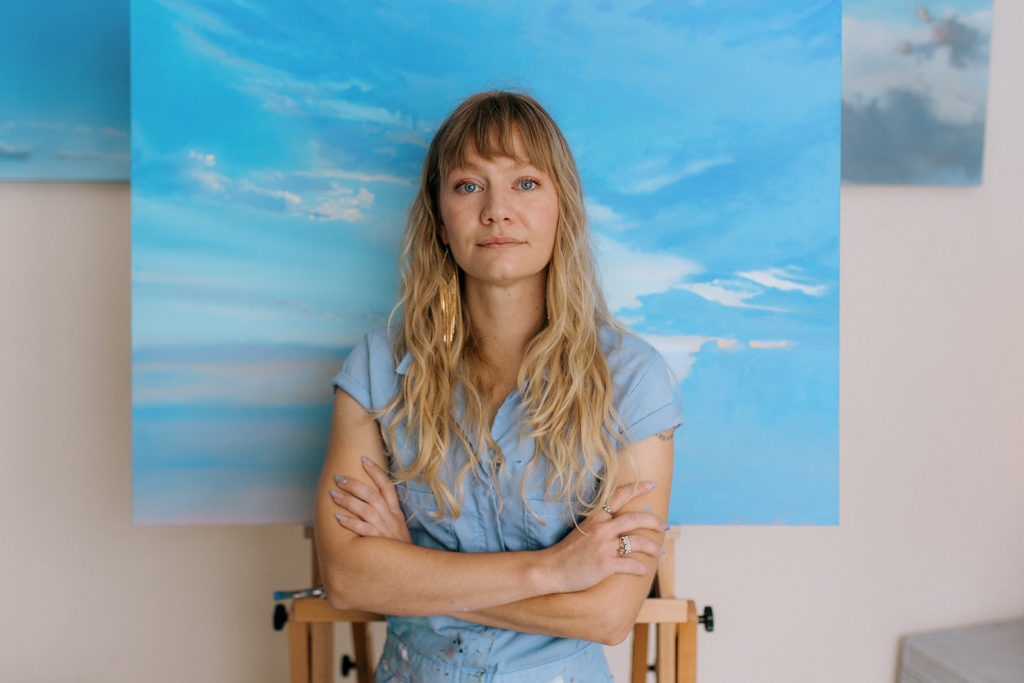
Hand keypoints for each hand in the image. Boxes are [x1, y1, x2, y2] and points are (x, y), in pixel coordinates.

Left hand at [329, 457, 411, 543]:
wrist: (412, 569)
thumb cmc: (400, 549)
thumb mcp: (397, 529)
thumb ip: (386, 516)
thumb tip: (369, 502)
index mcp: (396, 513)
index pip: (387, 487)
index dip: (376, 472)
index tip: (364, 459)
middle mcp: (391, 518)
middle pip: (372, 495)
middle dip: (355, 484)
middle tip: (339, 478)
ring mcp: (386, 530)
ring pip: (367, 509)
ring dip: (349, 500)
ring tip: (333, 494)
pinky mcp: (379, 543)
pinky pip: (363, 530)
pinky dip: (351, 523)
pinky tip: (338, 518)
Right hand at [540, 481, 666, 593]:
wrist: (551, 569)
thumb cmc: (567, 551)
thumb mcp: (583, 529)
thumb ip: (600, 524)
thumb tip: (619, 524)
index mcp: (596, 517)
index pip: (619, 496)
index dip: (637, 488)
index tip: (652, 485)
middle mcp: (602, 528)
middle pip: (635, 518)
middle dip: (654, 521)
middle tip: (664, 526)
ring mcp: (604, 546)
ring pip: (638, 542)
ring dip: (653, 548)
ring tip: (660, 552)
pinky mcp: (605, 564)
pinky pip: (631, 565)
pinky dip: (641, 568)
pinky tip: (644, 571)